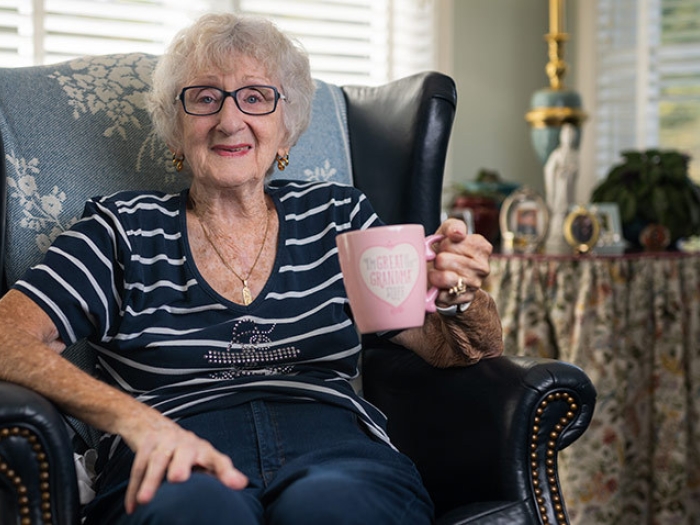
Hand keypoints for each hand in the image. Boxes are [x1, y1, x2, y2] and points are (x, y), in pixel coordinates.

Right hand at [123, 416, 247, 513]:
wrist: (150, 423)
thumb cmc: (182, 450)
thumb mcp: (200, 458)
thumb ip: (218, 472)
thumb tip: (242, 484)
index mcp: (203, 450)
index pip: (218, 460)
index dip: (227, 472)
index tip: (237, 484)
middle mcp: (186, 442)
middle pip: (185, 452)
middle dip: (181, 464)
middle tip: (178, 478)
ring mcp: (164, 440)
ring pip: (157, 460)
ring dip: (151, 481)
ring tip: (145, 501)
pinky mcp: (145, 443)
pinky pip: (138, 466)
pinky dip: (134, 487)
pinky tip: (133, 507)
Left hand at [429, 218, 491, 306]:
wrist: (442, 274)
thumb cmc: (445, 251)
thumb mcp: (447, 232)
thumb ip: (453, 226)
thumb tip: (458, 234)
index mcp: (482, 247)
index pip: (452, 242)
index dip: (443, 244)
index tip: (445, 247)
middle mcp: (483, 267)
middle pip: (444, 260)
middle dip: (437, 260)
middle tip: (440, 261)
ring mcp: (475, 284)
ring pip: (446, 278)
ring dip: (435, 275)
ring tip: (438, 272)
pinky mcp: (465, 299)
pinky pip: (443, 294)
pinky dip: (436, 290)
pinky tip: (440, 286)